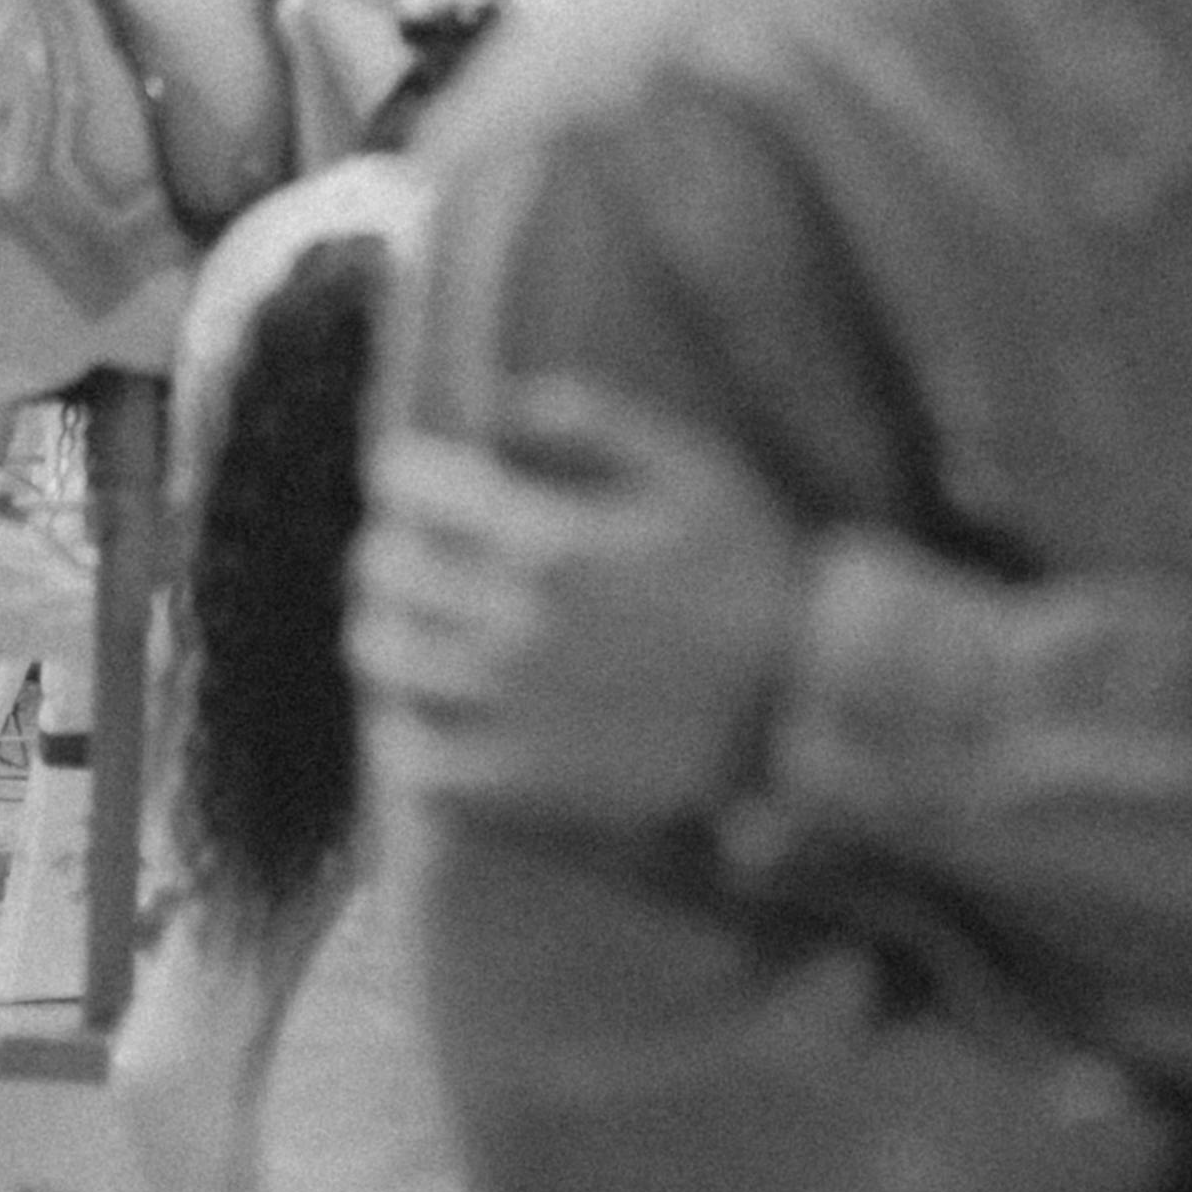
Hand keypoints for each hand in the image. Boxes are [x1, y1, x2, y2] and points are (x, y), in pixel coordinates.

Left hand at [350, 388, 798, 829]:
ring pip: (386, 660)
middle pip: (388, 574)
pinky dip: (401, 730)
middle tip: (405, 550)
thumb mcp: (687, 468)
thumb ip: (584, 422)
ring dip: (386, 631)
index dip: (404, 477)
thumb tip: (492, 406)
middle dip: (389, 549)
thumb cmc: (751, 572)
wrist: (805, 702)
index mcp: (548, 540)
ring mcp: (509, 709)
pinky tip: (421, 714)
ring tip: (405, 626)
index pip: (419, 493)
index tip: (408, 478)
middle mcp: (513, 623)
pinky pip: (414, 760)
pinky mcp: (517, 785)